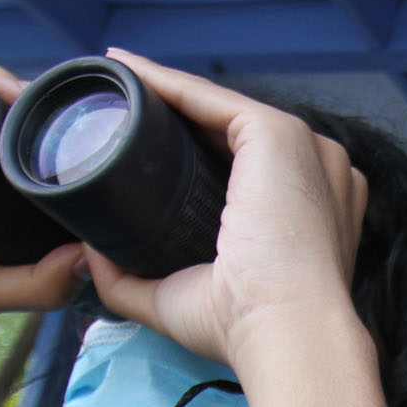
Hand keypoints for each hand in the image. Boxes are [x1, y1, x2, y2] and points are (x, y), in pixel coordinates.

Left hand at [80, 49, 366, 368]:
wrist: (289, 334)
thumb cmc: (248, 328)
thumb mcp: (180, 300)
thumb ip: (133, 280)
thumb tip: (90, 257)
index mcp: (310, 208)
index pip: (241, 166)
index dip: (188, 151)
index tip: (138, 144)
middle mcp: (316, 171)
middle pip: (229, 132)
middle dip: (172, 117)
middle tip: (113, 112)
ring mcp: (304, 148)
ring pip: (217, 109)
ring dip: (162, 91)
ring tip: (111, 82)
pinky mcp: (279, 135)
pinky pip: (211, 98)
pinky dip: (165, 83)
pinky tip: (125, 72)